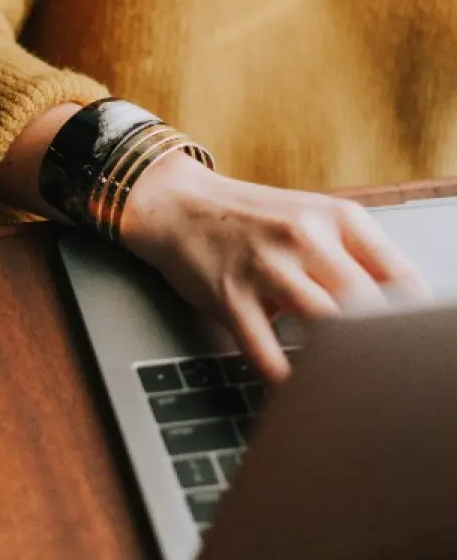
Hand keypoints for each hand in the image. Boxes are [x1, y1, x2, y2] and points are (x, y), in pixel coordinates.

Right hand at [121, 152, 432, 381]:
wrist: (182, 205)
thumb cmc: (253, 219)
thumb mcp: (313, 219)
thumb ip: (356, 257)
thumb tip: (401, 312)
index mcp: (338, 217)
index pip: (401, 277)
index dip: (413, 322)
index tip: (410, 350)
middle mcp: (305, 236)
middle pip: (366, 306)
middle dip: (379, 347)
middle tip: (382, 375)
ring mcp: (266, 266)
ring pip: (324, 327)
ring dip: (337, 363)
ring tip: (344, 386)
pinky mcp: (230, 295)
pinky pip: (266, 352)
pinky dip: (286, 379)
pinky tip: (295, 388)